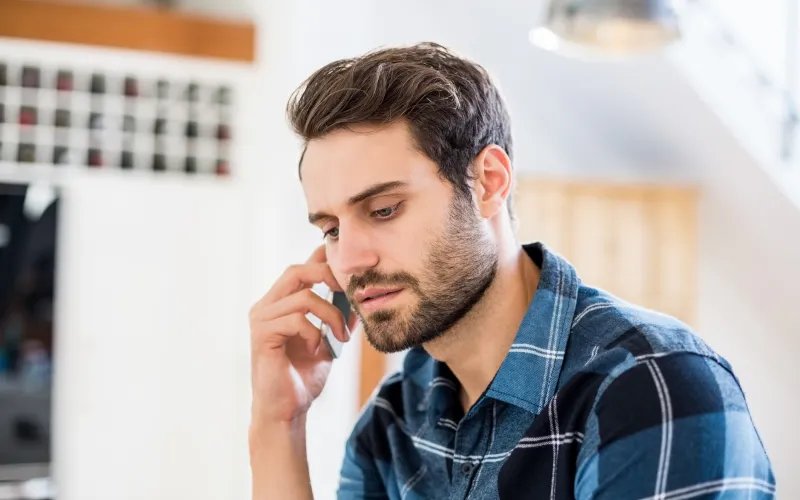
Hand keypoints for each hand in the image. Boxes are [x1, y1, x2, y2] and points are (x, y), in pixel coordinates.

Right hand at [249, 245, 354, 424]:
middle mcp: (266, 306)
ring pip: (303, 297)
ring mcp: (261, 319)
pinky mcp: (262, 335)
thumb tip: (360, 297)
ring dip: (330, 315)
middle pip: (297, 271)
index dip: (322, 258)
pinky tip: (317, 349)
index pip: (301, 268)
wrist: (286, 410)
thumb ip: (338, 318)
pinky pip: (296, 320)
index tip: (349, 264)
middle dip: (327, 276)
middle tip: (348, 293)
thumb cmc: (303, 377)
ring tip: (340, 336)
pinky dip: (315, 333)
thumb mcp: (328, 342)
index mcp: (280, 303)